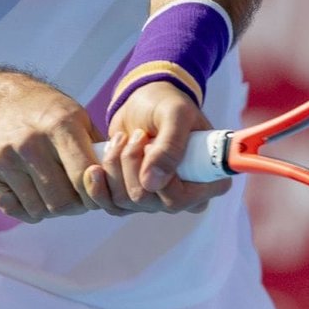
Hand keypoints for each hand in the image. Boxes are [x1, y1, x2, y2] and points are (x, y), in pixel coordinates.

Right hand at [0, 72, 114, 222]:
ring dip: (52, 208)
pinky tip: (33, 191)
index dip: (96, 191)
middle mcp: (30, 142)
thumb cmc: (48, 114)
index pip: (85, 177)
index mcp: (60, 125)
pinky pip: (15, 210)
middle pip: (62, 202)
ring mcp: (4, 157)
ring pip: (39, 210)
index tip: (96, 188)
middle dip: (75, 206)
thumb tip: (121, 183)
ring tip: (55, 190)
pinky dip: (28, 209)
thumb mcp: (78, 117)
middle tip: (77, 197)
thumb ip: (99, 150)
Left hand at [93, 81, 231, 213]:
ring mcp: (158, 200)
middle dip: (134, 164)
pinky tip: (100, 163)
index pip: (183, 199)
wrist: (143, 102)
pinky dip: (101, 184)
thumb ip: (169, 146)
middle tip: (138, 136)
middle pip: (150, 201)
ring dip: (117, 166)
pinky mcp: (133, 198)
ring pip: (127, 201)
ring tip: (123, 139)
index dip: (162, 178)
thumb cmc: (167, 104)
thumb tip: (151, 183)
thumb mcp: (175, 114)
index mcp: (208, 180)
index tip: (152, 145)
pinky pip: (112, 206)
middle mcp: (185, 196)